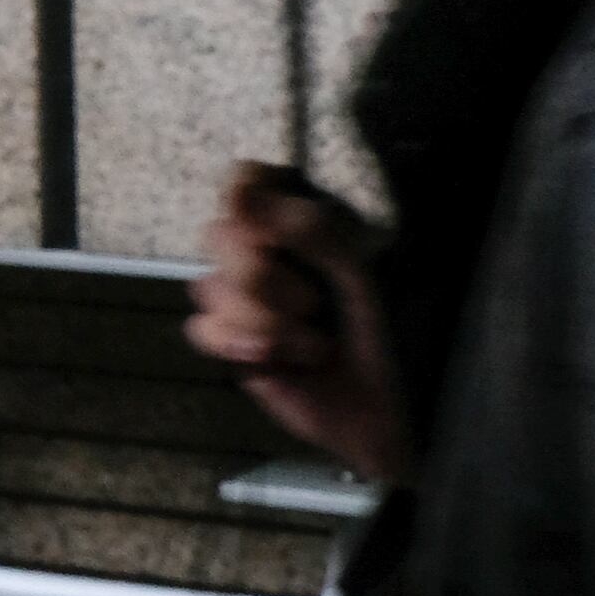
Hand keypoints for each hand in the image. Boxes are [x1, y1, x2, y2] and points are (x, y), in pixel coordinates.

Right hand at [187, 161, 409, 485]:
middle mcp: (265, 254)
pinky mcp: (231, 342)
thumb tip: (241, 195)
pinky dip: (239, 344)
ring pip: (208, 286)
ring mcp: (244, 299)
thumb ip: (308, 229)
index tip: (266, 228)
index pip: (248, 180)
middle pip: (218, 234)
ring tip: (312, 346)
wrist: (392, 415)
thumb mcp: (361, 275)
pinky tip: (274, 360)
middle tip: (309, 303)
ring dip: (262, 321)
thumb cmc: (390, 335)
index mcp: (301, 227)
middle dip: (259, 277)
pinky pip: (202, 328)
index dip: (245, 196)